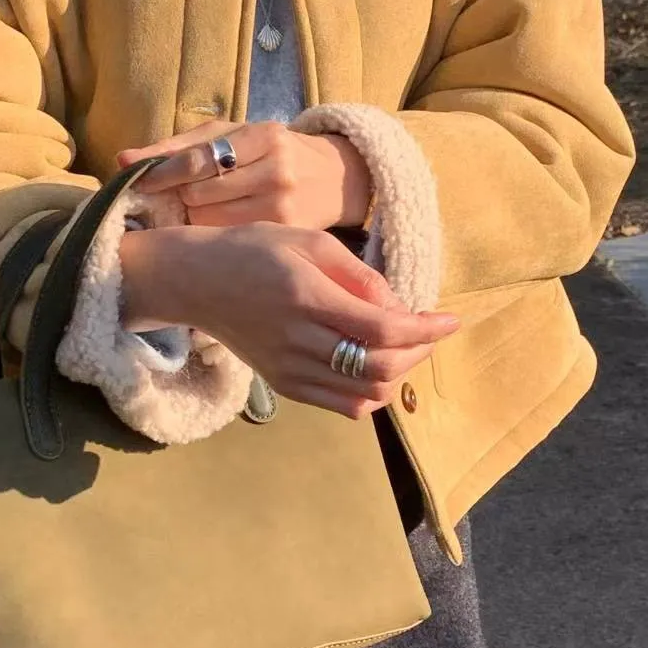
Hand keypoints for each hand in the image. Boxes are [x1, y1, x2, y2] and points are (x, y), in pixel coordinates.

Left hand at [118, 120, 371, 230]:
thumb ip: (178, 146)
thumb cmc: (271, 151)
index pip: (199, 159)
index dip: (162, 173)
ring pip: (210, 221)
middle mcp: (276, 170)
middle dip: (178, 197)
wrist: (336, 177)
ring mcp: (283, 206)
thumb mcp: (232, 134)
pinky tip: (214, 230)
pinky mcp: (285, 234)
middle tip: (173, 199)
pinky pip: (230, 239)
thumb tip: (122, 160)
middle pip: (200, 194)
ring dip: (192, 219)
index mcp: (262, 136)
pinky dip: (213, 235)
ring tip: (196, 212)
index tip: (137, 182)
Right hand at [120, 223, 457, 419]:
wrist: (195, 282)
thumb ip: (358, 275)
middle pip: (380, 368)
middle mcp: (298, 341)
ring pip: (366, 394)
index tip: (451, 320)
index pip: (384, 330)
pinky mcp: (284, 386)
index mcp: (307, 298)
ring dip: (397, 375)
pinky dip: (371, 392)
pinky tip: (375, 367)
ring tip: (405, 349)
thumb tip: (398, 307)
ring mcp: (289, 370)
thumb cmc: (253, 250)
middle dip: (418, 353)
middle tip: (428, 332)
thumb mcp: (309, 242)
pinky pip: (343, 406)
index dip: (426, 330)